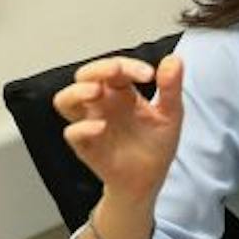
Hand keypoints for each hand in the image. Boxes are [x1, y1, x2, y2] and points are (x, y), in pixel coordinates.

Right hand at [53, 55, 184, 202]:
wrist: (149, 179)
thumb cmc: (155, 144)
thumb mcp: (170, 115)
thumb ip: (170, 88)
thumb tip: (174, 59)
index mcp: (121, 92)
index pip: (116, 68)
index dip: (129, 66)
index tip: (149, 74)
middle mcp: (101, 103)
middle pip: (84, 76)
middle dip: (98, 69)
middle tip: (116, 70)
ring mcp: (90, 122)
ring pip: (65, 100)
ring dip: (77, 92)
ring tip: (96, 91)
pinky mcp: (85, 145)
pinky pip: (73, 133)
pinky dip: (83, 128)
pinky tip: (101, 127)